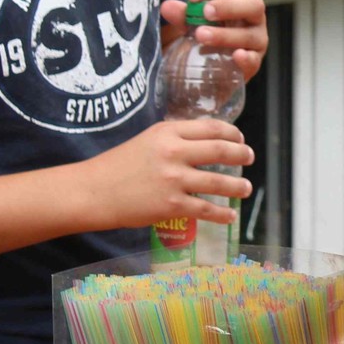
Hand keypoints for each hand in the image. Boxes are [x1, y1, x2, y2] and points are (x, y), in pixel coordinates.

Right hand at [81, 118, 253, 229]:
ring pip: (218, 182)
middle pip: (220, 150)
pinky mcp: (171, 205)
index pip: (210, 127)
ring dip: (238, 186)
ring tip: (246, 189)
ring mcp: (174, 180)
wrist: (93, 191)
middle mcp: (173, 152)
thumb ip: (174, 139)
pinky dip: (222, 214)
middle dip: (241, 154)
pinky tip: (230, 215)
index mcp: (168, 132)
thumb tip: (204, 143)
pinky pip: (206, 209)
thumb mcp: (147, 140)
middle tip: (250, 157)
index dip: (231, 133)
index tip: (239, 138)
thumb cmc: (118, 166)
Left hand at [162, 0, 267, 79]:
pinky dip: (246, 58)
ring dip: (225, 34)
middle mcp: (252, 17)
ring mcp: (257, 40)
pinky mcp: (254, 63)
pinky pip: (254, 60)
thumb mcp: (191, 23)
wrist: (210, 68)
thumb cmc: (205, 35)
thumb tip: (167, 7)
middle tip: (205, 12)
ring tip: (201, 36)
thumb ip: (182, 15)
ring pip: (250, 34)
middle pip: (253, 4)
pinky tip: (236, 55)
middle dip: (229, 7)